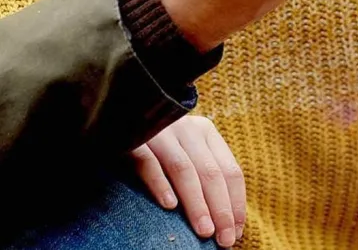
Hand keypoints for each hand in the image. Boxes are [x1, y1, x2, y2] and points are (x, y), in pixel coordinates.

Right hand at [131, 115, 245, 247]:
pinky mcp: (134, 139)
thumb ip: (206, 178)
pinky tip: (169, 205)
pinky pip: (148, 162)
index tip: (235, 233)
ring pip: (183, 169)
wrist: (121, 120)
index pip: (230, 171)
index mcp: (205, 131)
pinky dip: (160, 183)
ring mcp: (159, 132)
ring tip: (204, 231)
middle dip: (221, 209)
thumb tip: (230, 225)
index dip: (236, 204)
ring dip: (196, 203)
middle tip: (224, 240)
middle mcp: (185, 127)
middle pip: (210, 172)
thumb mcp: (189, 155)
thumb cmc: (161, 151)